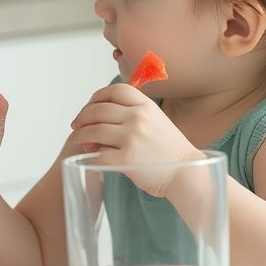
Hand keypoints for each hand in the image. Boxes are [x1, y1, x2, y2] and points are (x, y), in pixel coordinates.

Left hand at [69, 83, 201, 196]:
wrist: (188, 174)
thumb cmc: (170, 151)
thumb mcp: (157, 121)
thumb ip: (132, 116)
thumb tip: (98, 120)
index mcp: (146, 106)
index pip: (114, 91)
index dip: (97, 96)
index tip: (89, 105)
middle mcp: (138, 117)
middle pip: (98, 110)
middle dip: (83, 117)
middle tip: (76, 125)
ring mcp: (132, 137)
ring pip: (94, 131)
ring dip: (80, 135)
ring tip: (79, 140)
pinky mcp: (126, 158)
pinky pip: (99, 153)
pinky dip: (92, 154)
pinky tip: (90, 156)